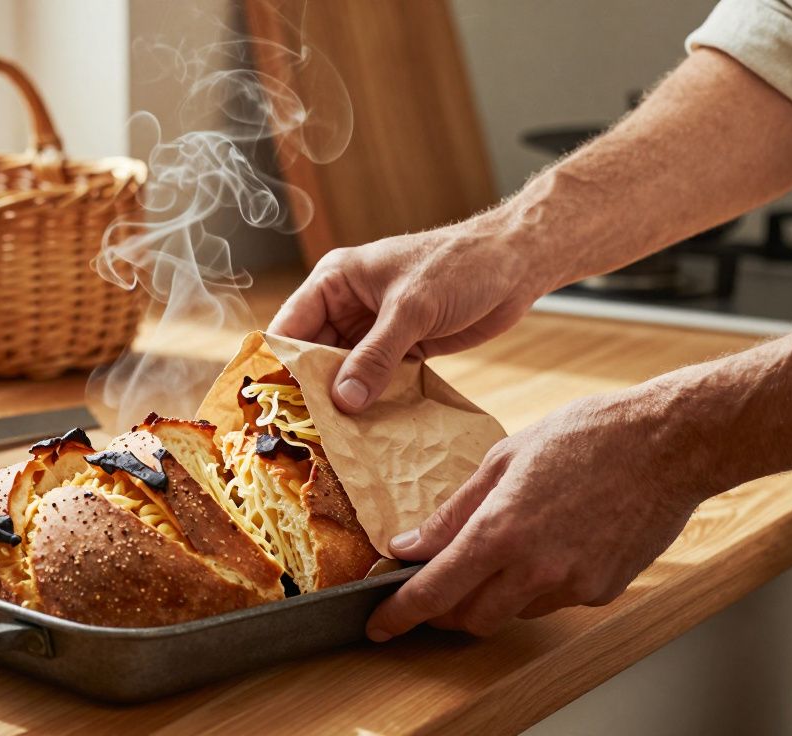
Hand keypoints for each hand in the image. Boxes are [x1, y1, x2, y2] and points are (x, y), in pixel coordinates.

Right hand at [269, 219, 556, 412]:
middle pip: (315, 356)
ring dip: (345, 402)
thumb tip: (343, 401)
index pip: (291, 327)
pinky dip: (373, 402)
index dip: (280, 366)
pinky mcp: (403, 348)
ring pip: (346, 373)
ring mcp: (374, 329)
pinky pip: (377, 380)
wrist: (516, 263)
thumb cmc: (460, 266)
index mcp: (335, 281)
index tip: (274, 407)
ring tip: (335, 440)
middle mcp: (347, 305)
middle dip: (312, 392)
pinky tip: (369, 431)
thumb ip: (376, 356)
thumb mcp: (412, 309)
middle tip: (307, 434)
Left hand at [365, 385, 714, 639]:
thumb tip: (408, 546)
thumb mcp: (502, 460)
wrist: (669, 443)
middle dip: (443, 611)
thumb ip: (451, 512)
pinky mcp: (603, 591)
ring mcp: (573, 585)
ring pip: (511, 613)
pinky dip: (535, 585)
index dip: (400, 615)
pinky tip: (548, 545)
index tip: (379, 625)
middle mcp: (535, 569)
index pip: (434, 592)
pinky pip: (553, 601)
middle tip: (431, 587)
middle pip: (469, 619)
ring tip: (498, 552)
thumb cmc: (586, 436)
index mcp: (500, 531)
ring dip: (490, 596)